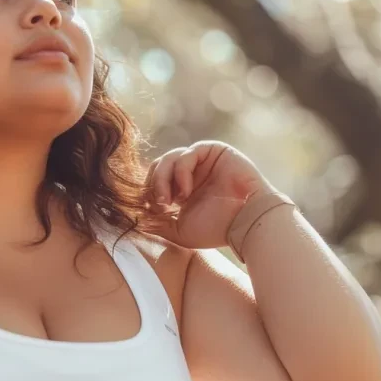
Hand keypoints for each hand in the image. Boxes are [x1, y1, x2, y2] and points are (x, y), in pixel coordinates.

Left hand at [144, 141, 275, 248]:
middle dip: (153, 186)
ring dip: (163, 180)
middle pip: (157, 167)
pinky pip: (186, 154)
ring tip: (173, 201)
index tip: (148, 212)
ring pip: (168, 159)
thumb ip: (157, 223)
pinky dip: (180, 173)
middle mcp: (190, 172)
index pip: (153, 181)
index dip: (146, 193)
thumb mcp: (179, 230)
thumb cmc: (217, 229)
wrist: (246, 222)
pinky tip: (186, 192)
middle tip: (158, 206)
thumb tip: (134, 220)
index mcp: (181, 189)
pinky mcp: (213, 150)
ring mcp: (201, 160)